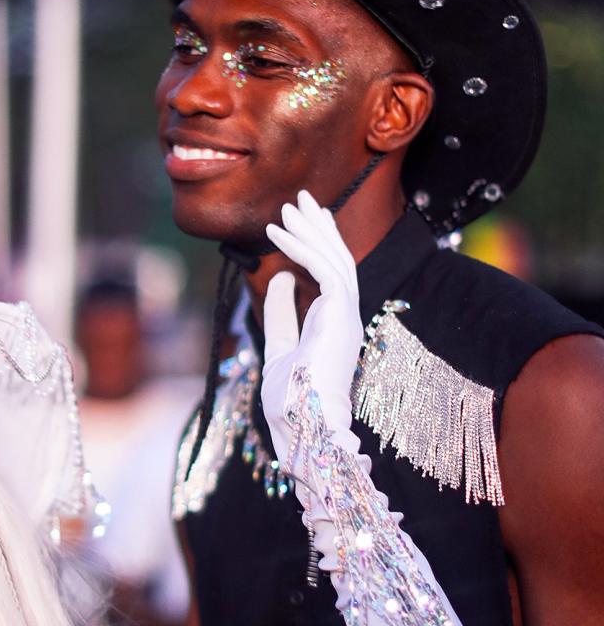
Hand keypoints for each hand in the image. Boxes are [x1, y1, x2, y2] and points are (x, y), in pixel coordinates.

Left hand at [262, 190, 362, 436]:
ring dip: (311, 229)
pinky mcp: (340, 313)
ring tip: (289, 206)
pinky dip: (301, 246)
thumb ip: (281, 314)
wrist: (301, 427)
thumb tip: (278, 277)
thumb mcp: (279, 347)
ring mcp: (346, 314)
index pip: (331, 275)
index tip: (302, 222)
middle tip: (300, 198)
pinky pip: (324, 268)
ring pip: (334, 258)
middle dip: (318, 226)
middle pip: (337, 259)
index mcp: (335, 325)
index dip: (317, 245)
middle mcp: (345, 315)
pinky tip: (278, 233)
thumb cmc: (291, 401)